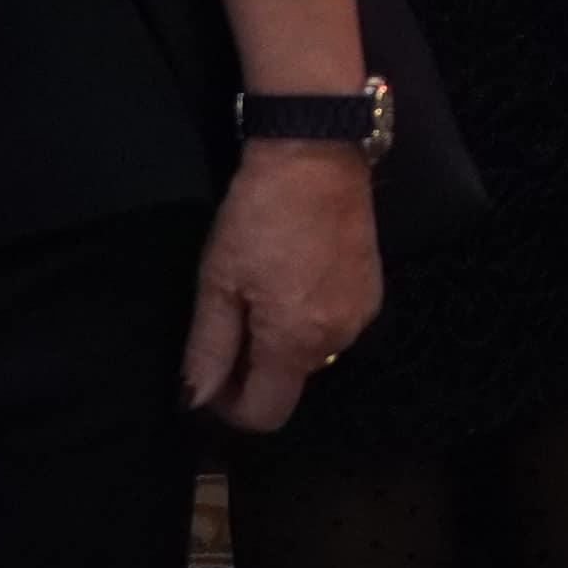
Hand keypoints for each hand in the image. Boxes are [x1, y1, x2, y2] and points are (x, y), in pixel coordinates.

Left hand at [179, 139, 382, 434]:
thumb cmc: (259, 215)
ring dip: (282, 339)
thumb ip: (208, 349)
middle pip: (287, 383)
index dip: (230, 407)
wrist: (316, 153)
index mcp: (295, 343)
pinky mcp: (372, 291)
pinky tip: (294, 275)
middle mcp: (337, 340)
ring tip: (263, 287)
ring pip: (309, 355)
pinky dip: (308, 316)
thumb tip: (195, 400)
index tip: (210, 373)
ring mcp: (361, 315)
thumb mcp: (218, 281)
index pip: (265, 414)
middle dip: (254, 366)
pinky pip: (332, 326)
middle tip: (231, 315)